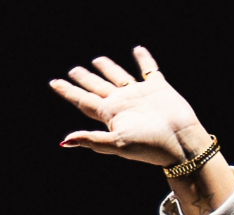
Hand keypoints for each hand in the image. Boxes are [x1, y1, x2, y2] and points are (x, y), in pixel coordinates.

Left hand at [50, 47, 206, 167]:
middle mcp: (121, 103)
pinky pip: (148, 70)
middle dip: (85, 78)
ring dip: (108, 68)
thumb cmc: (148, 145)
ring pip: (118, 76)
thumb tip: (64, 142)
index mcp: (109, 114)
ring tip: (97, 59)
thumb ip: (91, 140)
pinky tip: (138, 50)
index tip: (54, 82)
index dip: (68, 91)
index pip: (83, 100)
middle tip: (74, 70)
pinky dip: (144, 59)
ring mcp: (139, 95)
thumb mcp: (117, 144)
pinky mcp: (158, 89)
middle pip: (97, 87)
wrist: (179, 142)